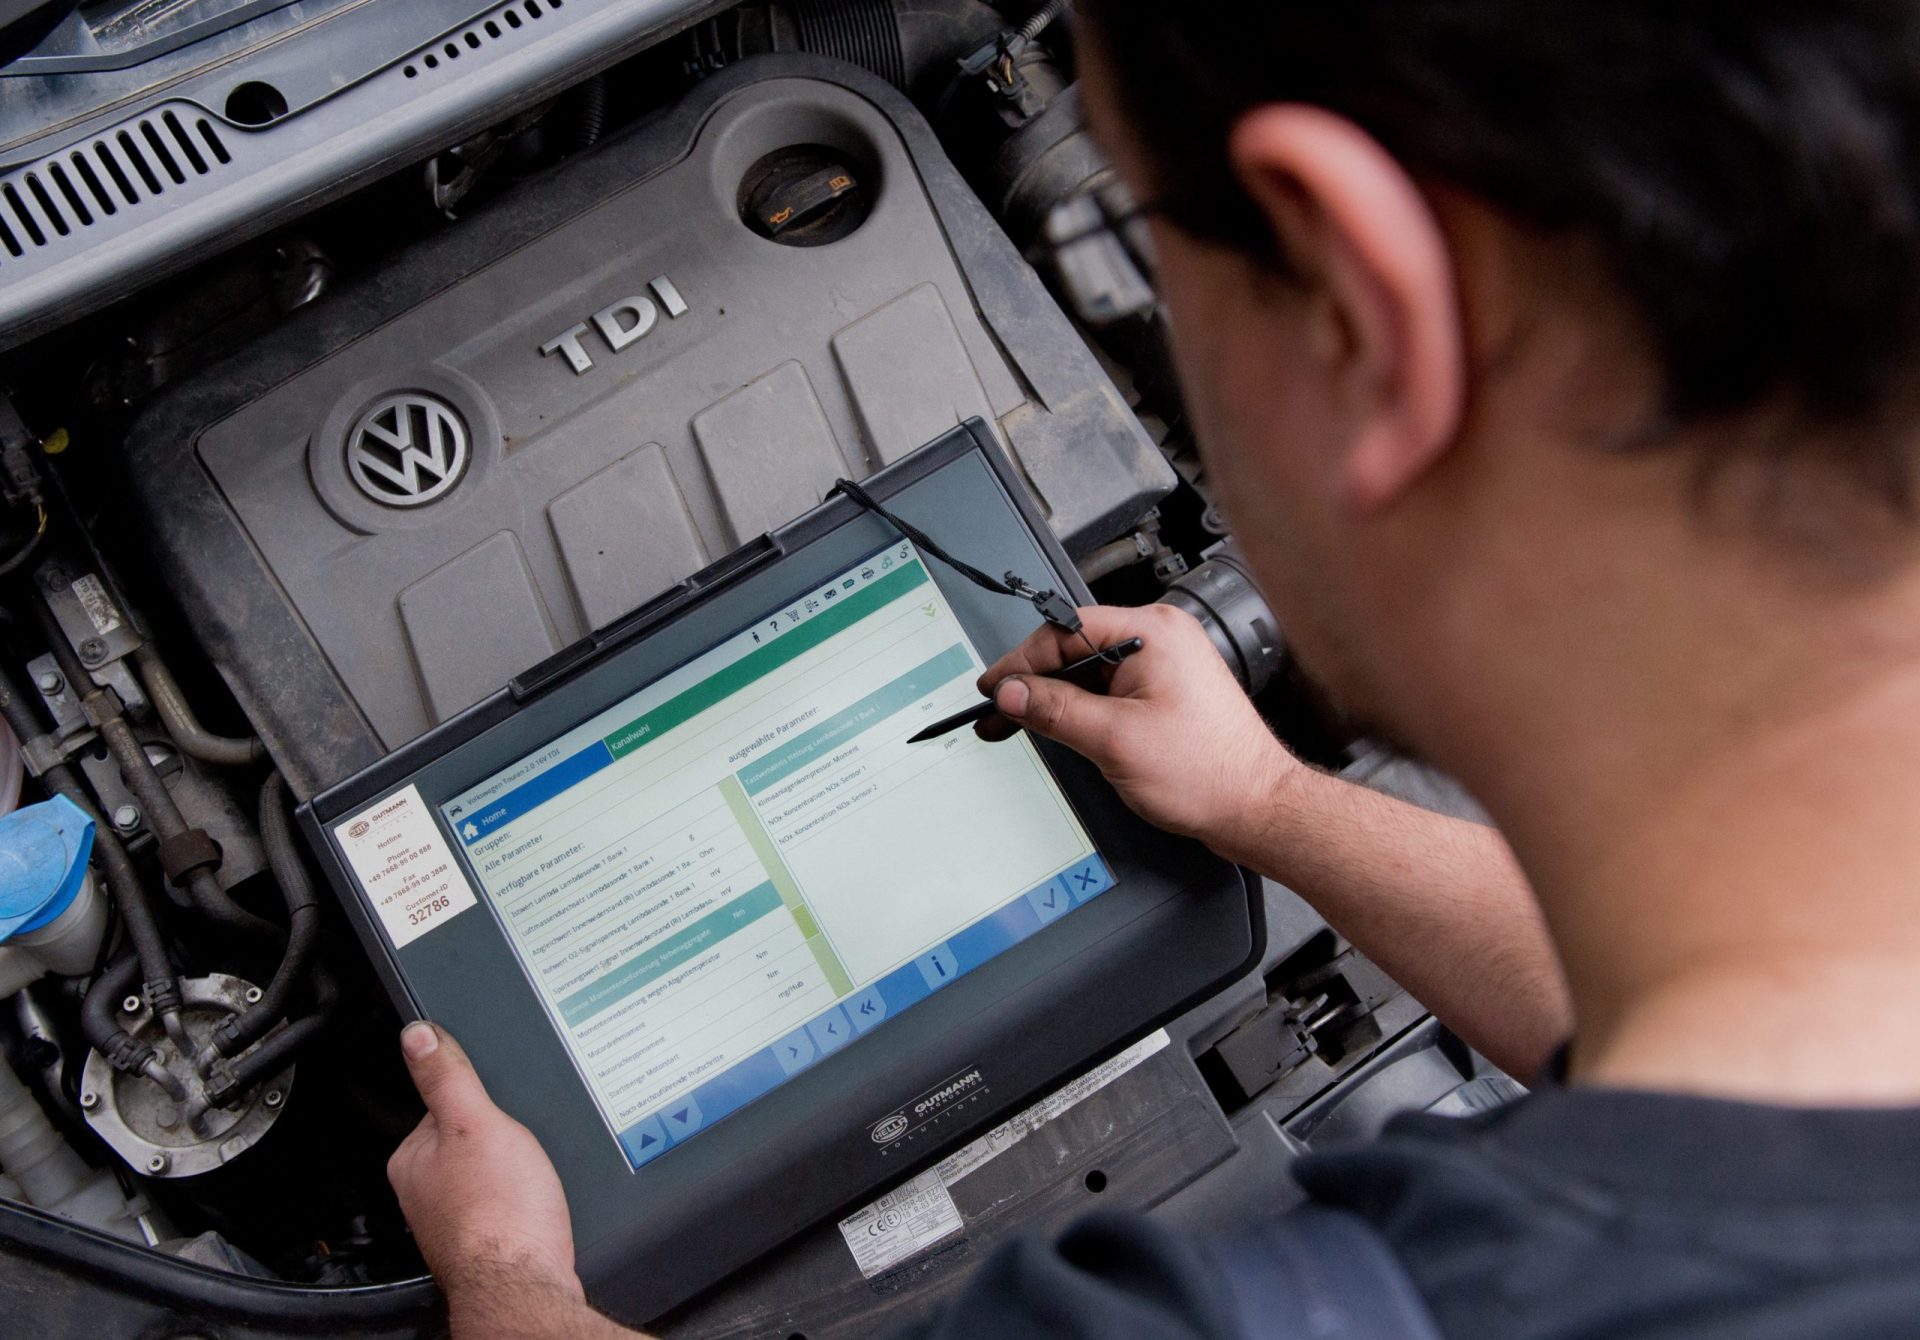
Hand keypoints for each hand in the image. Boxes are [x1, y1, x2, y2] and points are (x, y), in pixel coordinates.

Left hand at [387, 1023, 585, 1321]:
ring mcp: (453, 1219)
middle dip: (497, 1138)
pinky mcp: (485, 1241)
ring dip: (511, 1171)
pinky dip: (519, 1199)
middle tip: (522, 1145)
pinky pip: (503, 1203)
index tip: (500, 1106)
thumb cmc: (499, 1211)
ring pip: (486, 1174)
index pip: (440, 1106)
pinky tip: (533, 1202)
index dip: (477, 1100)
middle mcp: (423, 1193)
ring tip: (529, 1177)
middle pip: (466, 1141)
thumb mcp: (475, 1122)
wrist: (526, 1281)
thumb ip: (447, 1077)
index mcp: (411, 1159)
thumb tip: (417, 1035)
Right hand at [976, 603, 1295, 854]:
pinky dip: (1078, 710)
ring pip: (1089, 673)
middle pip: (1076, 649)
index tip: (994, 686)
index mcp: (1154, 633)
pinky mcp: (1164, 694)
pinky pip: (1109, 691)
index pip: (1067, 630)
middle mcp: (1162, 640)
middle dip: (1033, 682)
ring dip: (1053, 699)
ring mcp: (1164, 667)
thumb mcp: (1113, 740)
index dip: (1023, 660)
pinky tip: (1054, 728)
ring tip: (1015, 724)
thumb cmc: (1209, 773)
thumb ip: (1055, 710)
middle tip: (997, 710)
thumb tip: (1012, 692)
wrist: (1255, 808)